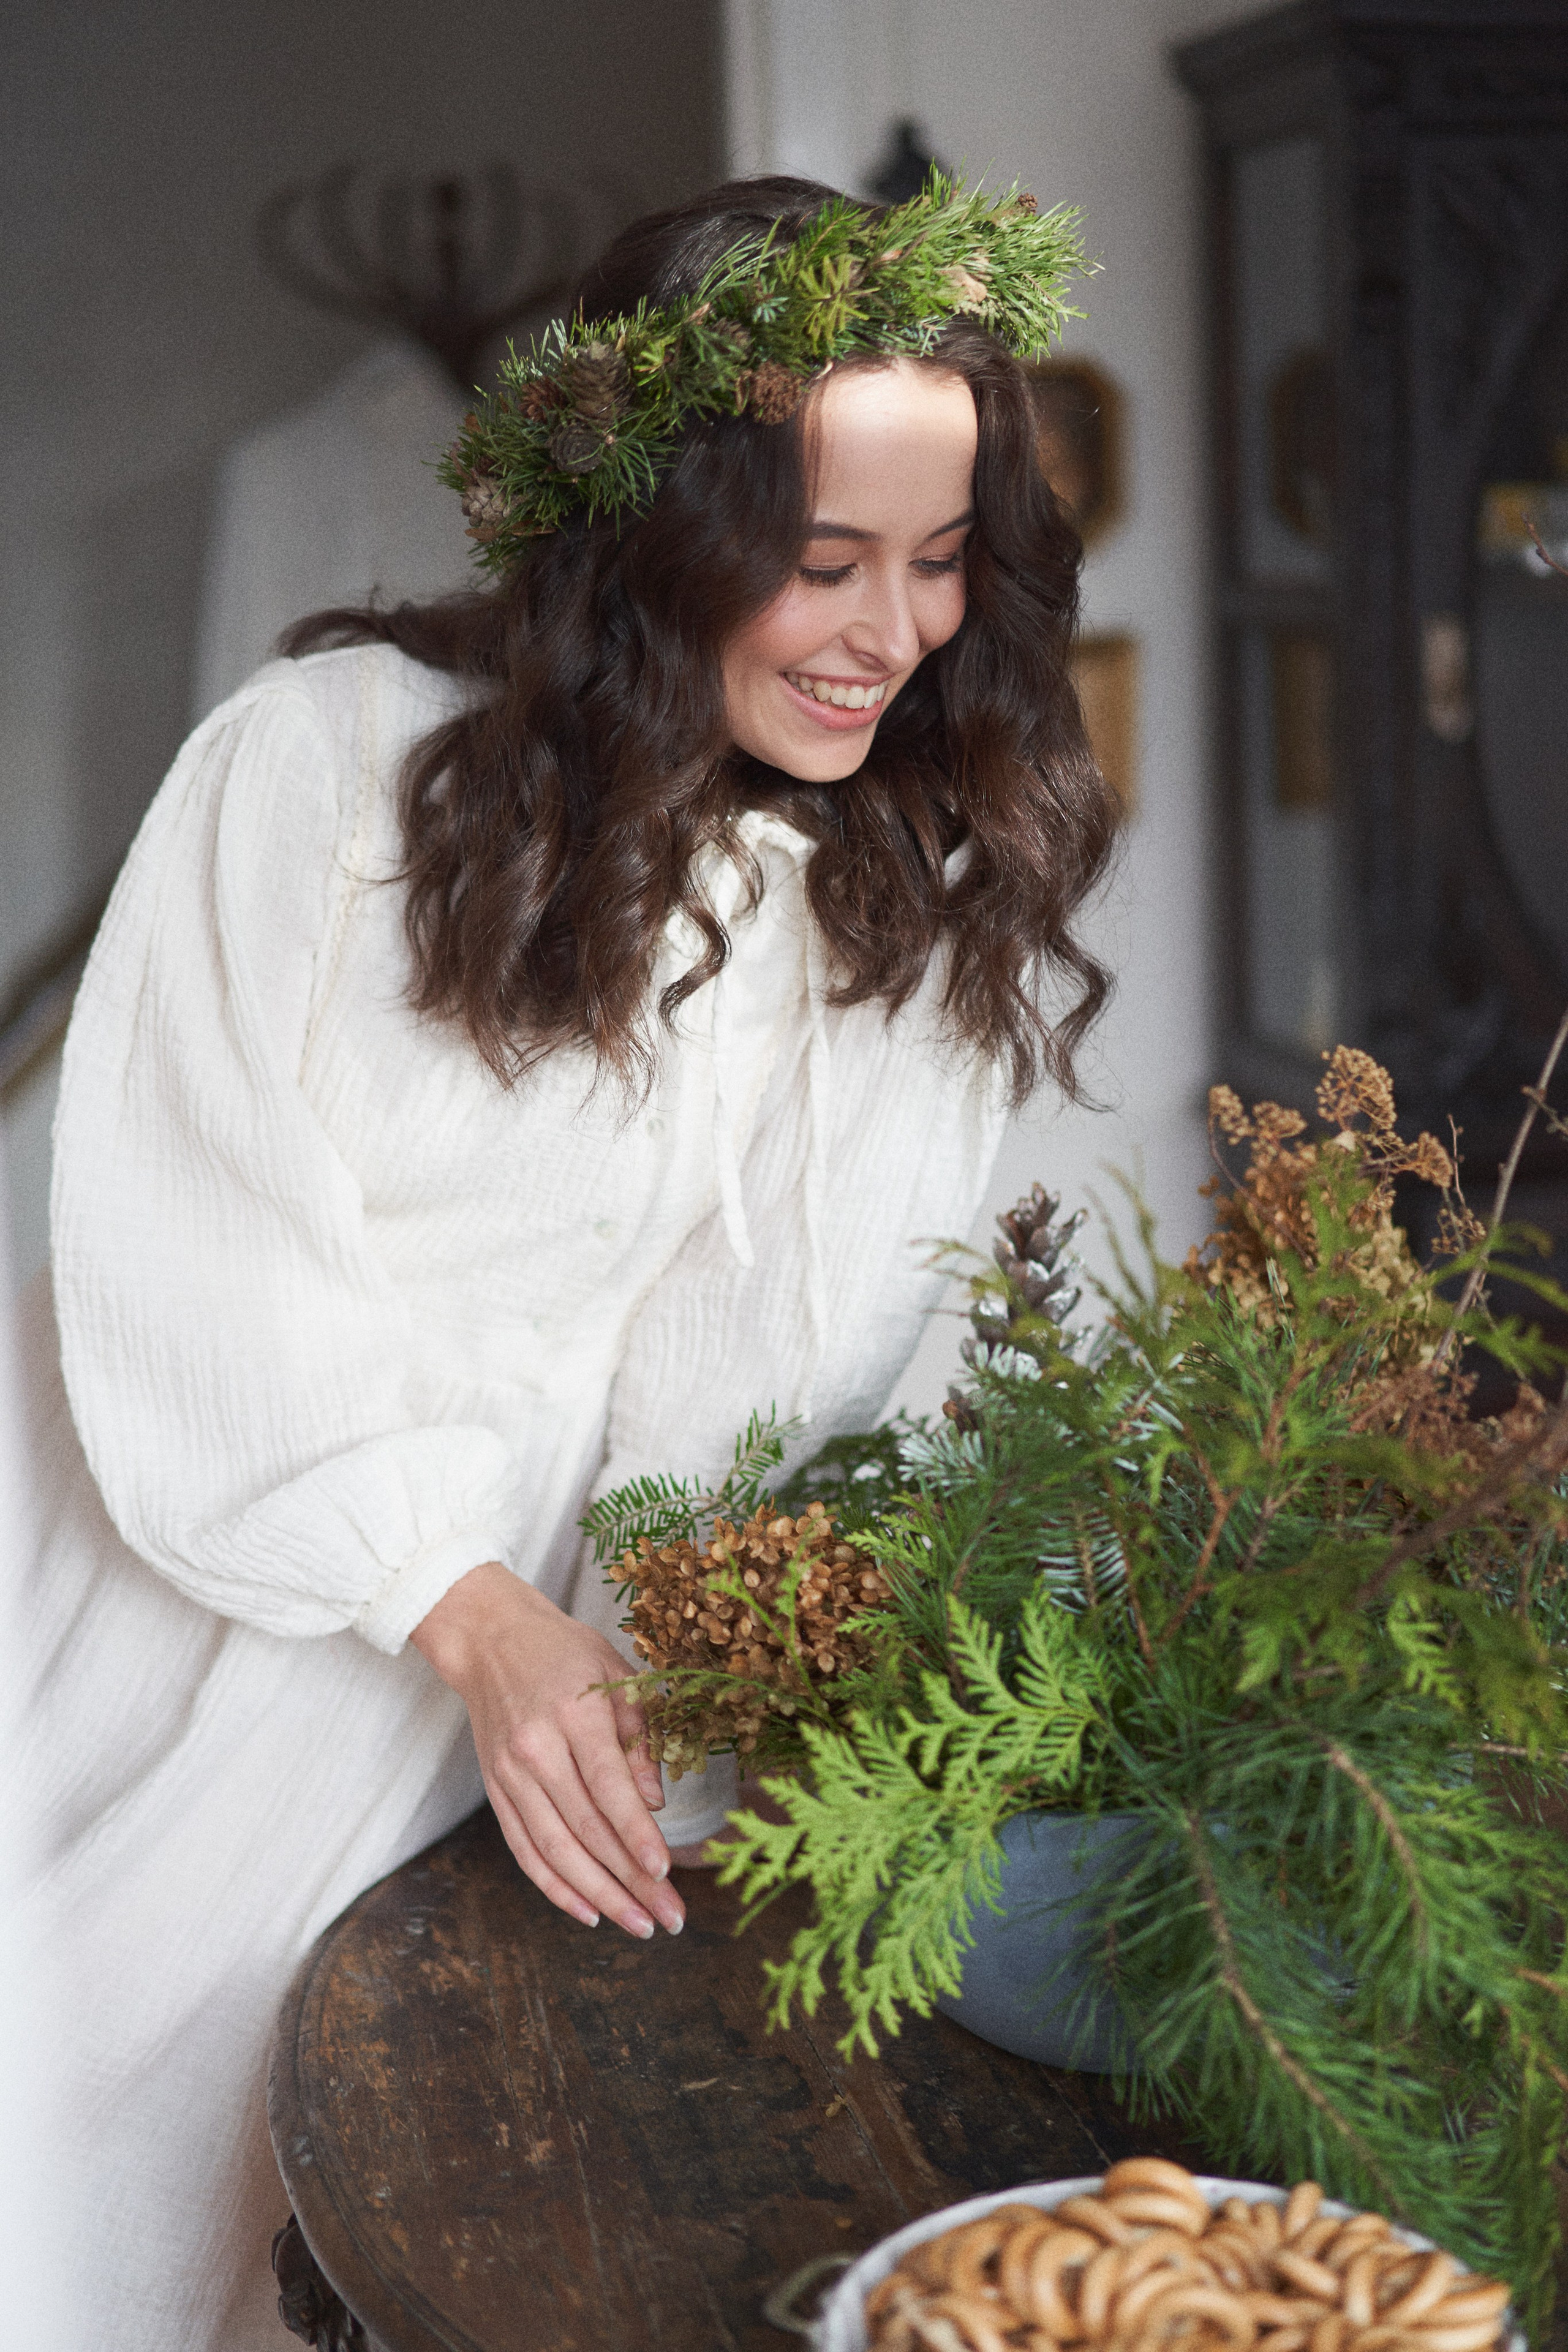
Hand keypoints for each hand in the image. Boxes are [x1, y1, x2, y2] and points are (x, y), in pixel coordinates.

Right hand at [411, 1561, 683, 1940]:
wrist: (489, 1638)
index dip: (637, 1833)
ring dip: (598, 1895)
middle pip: (586, 1828)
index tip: (666, 1870)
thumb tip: (656, 1803)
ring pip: (554, 1849)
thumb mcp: (616, 1675)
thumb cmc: (565, 1651)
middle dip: (630, 1880)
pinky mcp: (495, 1789)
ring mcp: (510, 1773)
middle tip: (670, 1917)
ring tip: (638, 1923)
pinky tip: (588, 1912)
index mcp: (574, 1713)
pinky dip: (555, 1887)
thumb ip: (640, 1736)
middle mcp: (537, 1749)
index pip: (608, 1786)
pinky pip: (524, 1849)